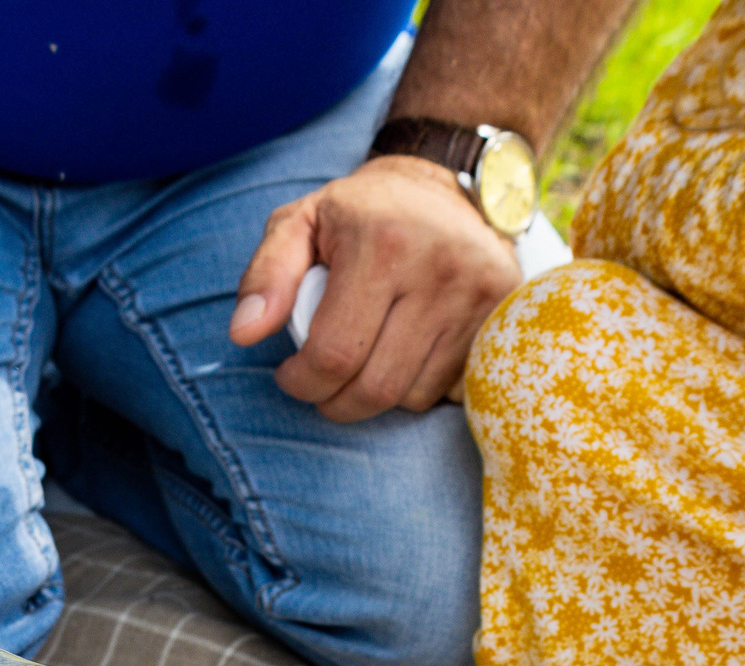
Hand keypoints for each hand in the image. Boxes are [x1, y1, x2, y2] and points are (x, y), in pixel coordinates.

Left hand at [227, 154, 521, 421]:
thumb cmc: (361, 211)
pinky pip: (452, 387)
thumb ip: (266, 276)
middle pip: (377, 388)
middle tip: (321, 386)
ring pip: (414, 395)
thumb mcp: (301, 222)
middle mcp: (438, 270)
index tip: (290, 374)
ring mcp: (477, 295)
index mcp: (380, 245)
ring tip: (364, 362)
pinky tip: (406, 355)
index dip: (303, 383)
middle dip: (337, 403)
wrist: (446, 182)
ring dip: (378, 396)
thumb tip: (243, 333)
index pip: (335, 355)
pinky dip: (419, 385)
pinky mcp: (502, 313)